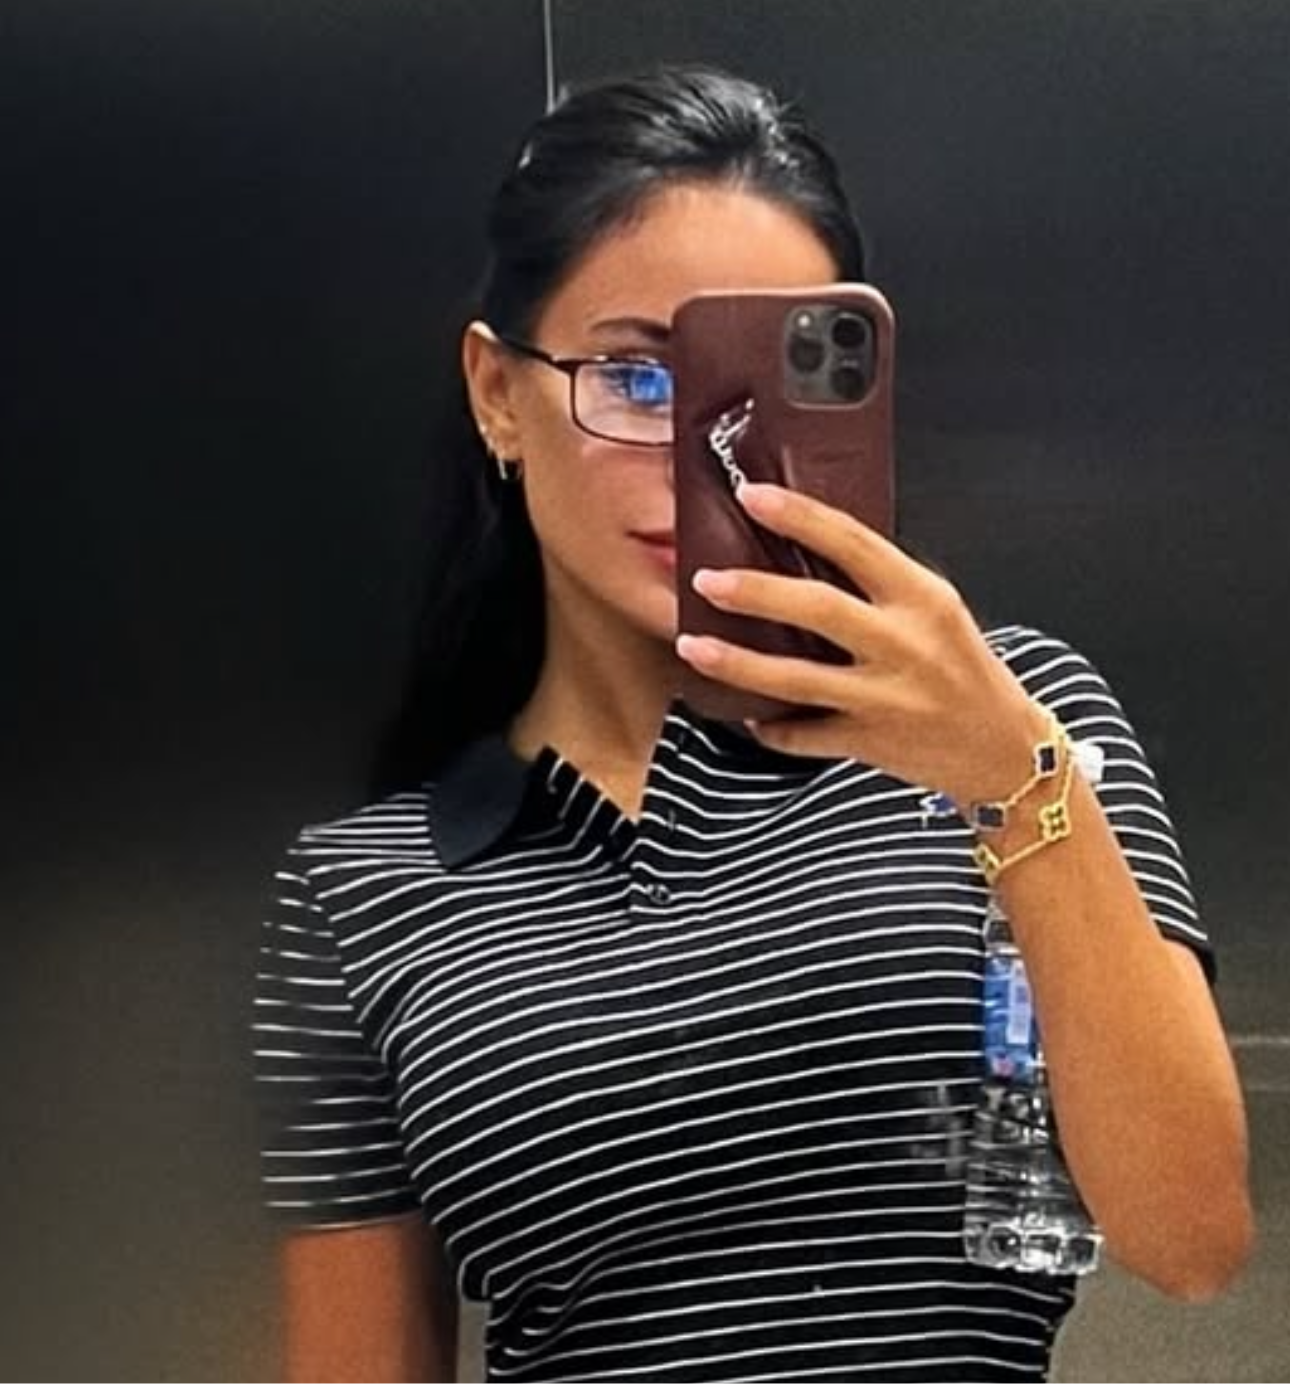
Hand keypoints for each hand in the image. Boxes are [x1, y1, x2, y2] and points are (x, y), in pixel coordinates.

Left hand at [675, 482, 1048, 806]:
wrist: (1004, 751)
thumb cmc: (965, 673)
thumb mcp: (937, 610)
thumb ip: (882, 585)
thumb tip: (806, 548)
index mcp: (923, 598)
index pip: (854, 542)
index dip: (799, 516)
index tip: (752, 496)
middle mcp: (905, 644)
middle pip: (818, 608)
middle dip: (754, 592)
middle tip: (705, 579)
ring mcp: (885, 698)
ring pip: (797, 679)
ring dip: (738, 663)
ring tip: (693, 646)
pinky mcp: (870, 743)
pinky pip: (805, 735)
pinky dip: (771, 727)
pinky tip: (746, 714)